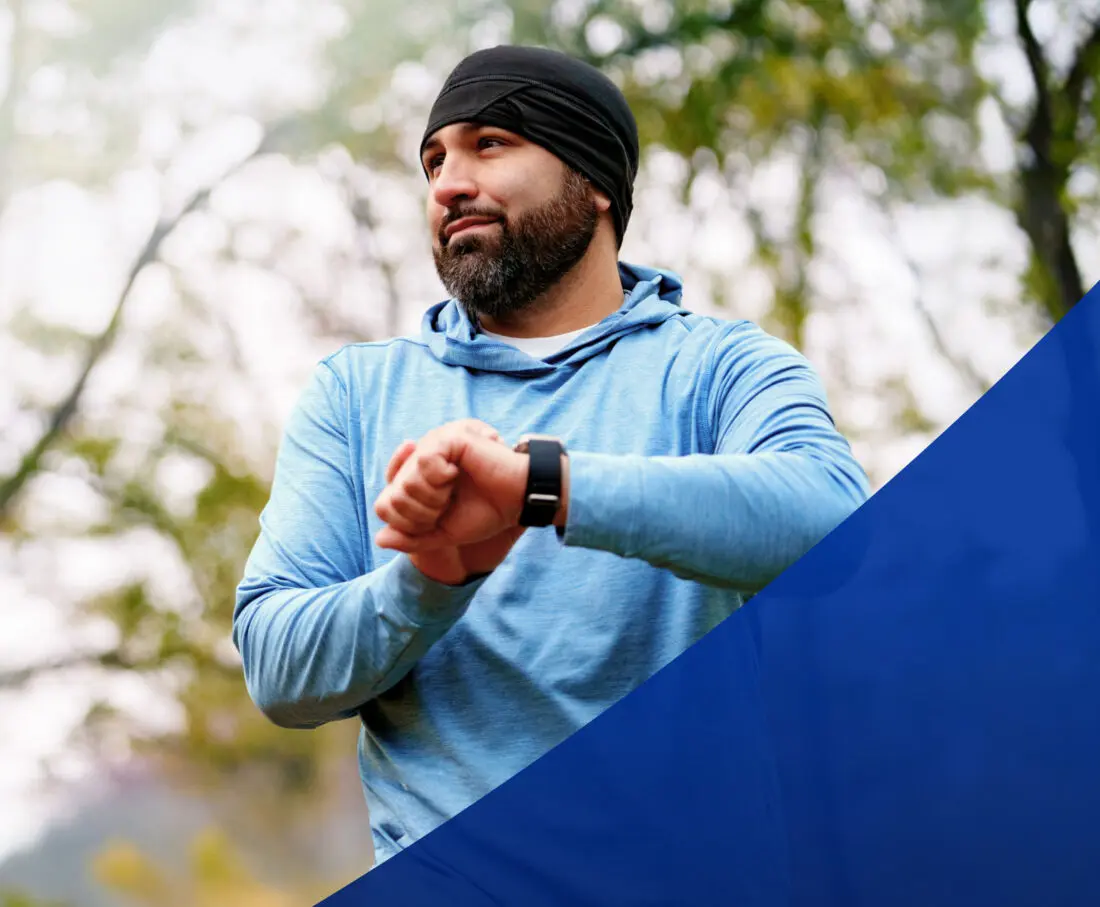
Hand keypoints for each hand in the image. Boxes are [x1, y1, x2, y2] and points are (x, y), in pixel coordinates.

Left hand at [375, 424, 567, 553]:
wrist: (516, 500)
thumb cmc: (485, 512)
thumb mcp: (443, 534)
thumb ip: (412, 538)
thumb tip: (379, 540)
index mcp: (415, 483)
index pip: (385, 506)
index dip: (408, 522)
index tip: (437, 518)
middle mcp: (418, 463)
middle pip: (393, 496)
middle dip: (422, 512)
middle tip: (447, 504)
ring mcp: (430, 448)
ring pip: (406, 480)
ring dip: (432, 496)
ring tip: (453, 489)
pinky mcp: (446, 438)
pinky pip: (424, 460)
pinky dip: (439, 476)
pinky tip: (456, 473)